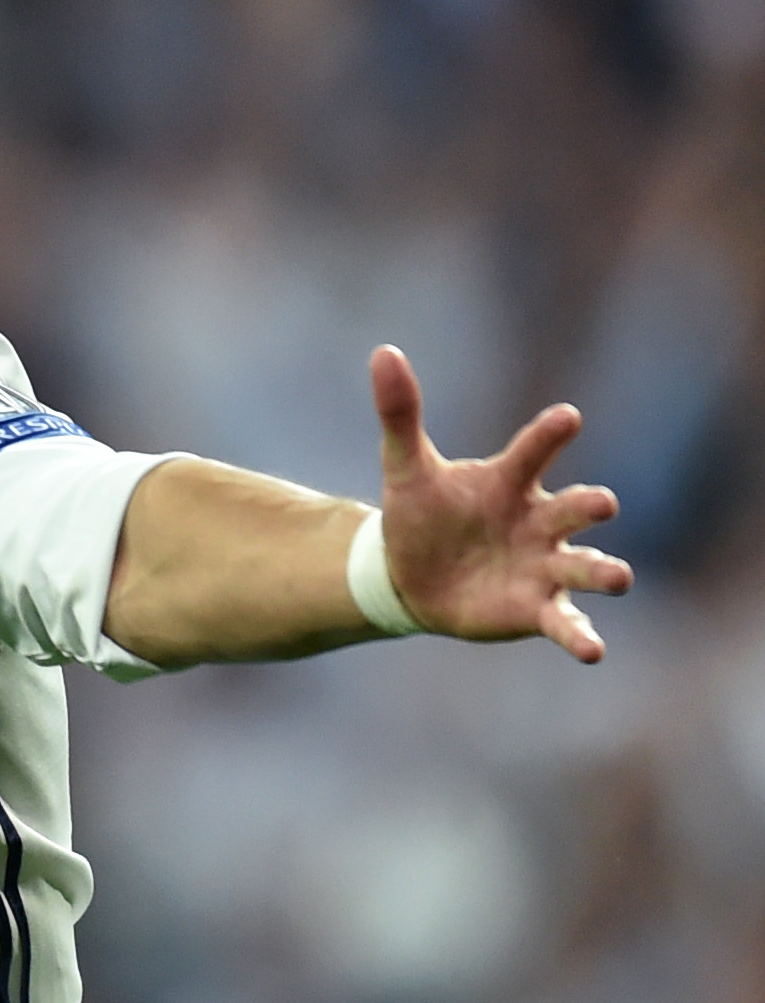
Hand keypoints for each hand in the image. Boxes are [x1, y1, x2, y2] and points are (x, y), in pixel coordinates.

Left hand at [372, 344, 632, 661]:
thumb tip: (383, 351)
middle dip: (589, 505)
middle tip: (602, 503)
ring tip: (619, 577)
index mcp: (509, 482)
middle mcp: (538, 521)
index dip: (548, 435)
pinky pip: (565, 622)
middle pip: (575, 508)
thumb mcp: (405, 468)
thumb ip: (400, 413)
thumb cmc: (420, 515)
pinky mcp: (536, 608)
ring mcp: (543, 566)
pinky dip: (580, 636)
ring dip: (603, 571)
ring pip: (584, 566)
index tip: (567, 417)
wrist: (408, 576)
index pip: (533, 452)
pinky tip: (592, 651)